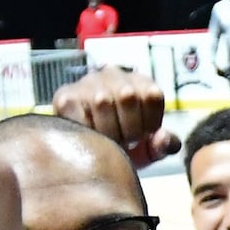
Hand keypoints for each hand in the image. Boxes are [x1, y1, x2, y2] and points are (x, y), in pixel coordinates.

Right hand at [48, 63, 169, 166]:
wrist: (86, 154)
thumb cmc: (122, 145)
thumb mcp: (149, 149)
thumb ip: (163, 145)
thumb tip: (164, 137)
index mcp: (140, 83)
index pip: (152, 95)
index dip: (149, 123)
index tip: (142, 136)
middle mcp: (114, 75)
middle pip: (128, 96)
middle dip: (128, 129)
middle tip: (123, 141)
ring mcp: (88, 83)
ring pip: (102, 102)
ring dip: (107, 130)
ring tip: (107, 139)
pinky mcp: (65, 97)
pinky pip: (80, 112)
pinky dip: (86, 130)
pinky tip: (89, 136)